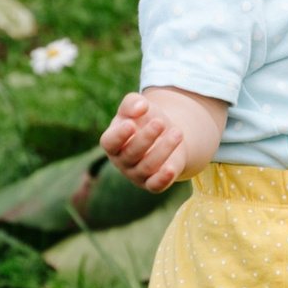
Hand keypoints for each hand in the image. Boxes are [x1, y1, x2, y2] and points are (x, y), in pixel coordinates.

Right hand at [101, 88, 225, 192]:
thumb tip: (140, 106)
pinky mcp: (152, 183)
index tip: (131, 124)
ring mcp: (136, 174)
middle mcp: (121, 161)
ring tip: (177, 132)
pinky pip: (155, 186)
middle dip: (146, 138)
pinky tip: (171, 168)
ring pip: (147, 167)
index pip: (109, 143)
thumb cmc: (145, 119)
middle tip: (160, 122)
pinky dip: (163, 179)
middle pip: (131, 154)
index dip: (119, 135)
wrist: (166, 133)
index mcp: (112, 142)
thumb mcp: (138, 106)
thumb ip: (133, 102)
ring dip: (163, 150)